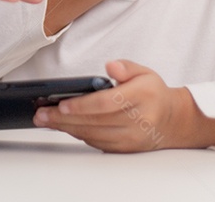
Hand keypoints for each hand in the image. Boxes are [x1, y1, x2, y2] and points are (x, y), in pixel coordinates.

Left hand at [33, 59, 214, 151]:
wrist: (172, 121)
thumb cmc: (153, 93)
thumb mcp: (144, 72)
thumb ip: (126, 67)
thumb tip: (111, 66)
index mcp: (142, 97)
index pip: (108, 103)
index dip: (82, 105)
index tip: (61, 104)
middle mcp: (137, 120)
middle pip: (95, 121)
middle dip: (64, 118)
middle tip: (41, 113)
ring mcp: (131, 138)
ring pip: (93, 134)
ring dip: (66, 128)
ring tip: (45, 119)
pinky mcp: (125, 149)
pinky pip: (96, 143)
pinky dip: (78, 134)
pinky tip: (63, 126)